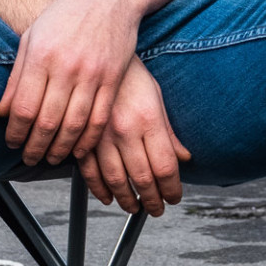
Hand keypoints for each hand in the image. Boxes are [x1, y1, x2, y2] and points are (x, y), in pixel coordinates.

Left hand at [0, 0, 141, 165]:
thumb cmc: (66, 14)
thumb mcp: (33, 37)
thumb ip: (17, 76)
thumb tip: (2, 112)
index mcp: (40, 55)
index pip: (22, 107)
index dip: (15, 132)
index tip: (11, 142)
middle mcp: (65, 66)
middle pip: (46, 121)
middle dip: (35, 147)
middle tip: (29, 158)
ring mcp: (91, 74)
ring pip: (73, 125)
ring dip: (60, 149)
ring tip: (51, 158)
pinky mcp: (112, 79)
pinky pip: (99, 119)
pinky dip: (87, 140)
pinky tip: (78, 149)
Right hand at [78, 58, 189, 217]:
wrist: (96, 56)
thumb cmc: (131, 77)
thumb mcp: (156, 98)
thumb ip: (169, 132)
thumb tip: (184, 158)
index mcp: (148, 119)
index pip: (165, 167)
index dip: (172, 189)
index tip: (174, 198)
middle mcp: (125, 130)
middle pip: (143, 178)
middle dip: (153, 200)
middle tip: (157, 209)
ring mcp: (101, 135)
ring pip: (116, 180)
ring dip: (127, 200)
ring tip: (135, 208)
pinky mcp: (82, 136)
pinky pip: (90, 172)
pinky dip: (99, 189)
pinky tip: (109, 197)